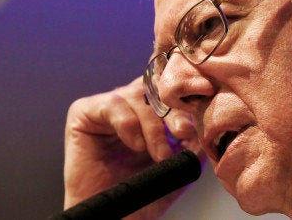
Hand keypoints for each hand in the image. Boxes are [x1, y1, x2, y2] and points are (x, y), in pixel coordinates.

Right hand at [63, 76, 202, 218]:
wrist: (115, 218)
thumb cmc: (144, 192)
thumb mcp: (180, 163)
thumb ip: (194, 140)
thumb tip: (207, 118)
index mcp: (153, 110)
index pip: (170, 85)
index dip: (186, 86)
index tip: (206, 93)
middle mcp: (131, 102)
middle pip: (156, 86)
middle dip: (174, 109)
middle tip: (185, 132)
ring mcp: (108, 106)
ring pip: (138, 95)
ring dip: (153, 127)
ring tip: (160, 155)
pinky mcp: (84, 113)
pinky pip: (112, 104)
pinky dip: (128, 124)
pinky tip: (136, 146)